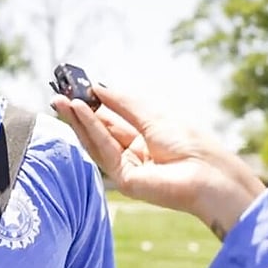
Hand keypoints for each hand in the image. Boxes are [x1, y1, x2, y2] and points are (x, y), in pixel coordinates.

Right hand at [52, 85, 265, 240]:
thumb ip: (123, 102)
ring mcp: (127, 167)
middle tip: (59, 94)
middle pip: (100, 130)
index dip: (93, 104)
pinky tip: (79, 111)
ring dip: (78, 120)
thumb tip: (98, 88)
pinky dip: (90, 129)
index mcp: (144, 136)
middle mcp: (133, 152)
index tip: (76, 88)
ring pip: (96, 140)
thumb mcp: (153, 114)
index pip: (112, 119)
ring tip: (61, 100)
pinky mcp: (123, 179)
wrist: (208, 174)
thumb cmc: (189, 142)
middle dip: (79, 112)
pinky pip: (103, 150)